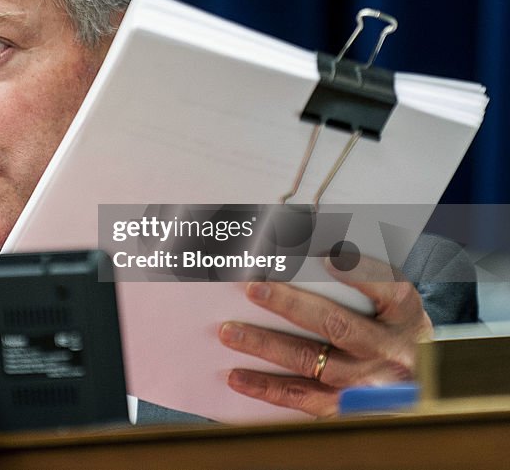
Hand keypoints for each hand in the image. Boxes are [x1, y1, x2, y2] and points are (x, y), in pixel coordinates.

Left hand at [217, 255, 432, 416]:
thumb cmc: (395, 332)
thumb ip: (363, 277)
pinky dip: (266, 388)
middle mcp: (390, 350)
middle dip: (290, 304)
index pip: (389, 288)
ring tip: (229, 332)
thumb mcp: (395, 304)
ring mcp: (368, 383)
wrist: (423, 387)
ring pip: (311, 360)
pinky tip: (236, 376)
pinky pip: (301, 398)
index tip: (326, 256)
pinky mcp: (346, 407)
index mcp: (406, 316)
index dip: (359, 271)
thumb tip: (311, 245)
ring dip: (265, 345)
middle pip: (336, 324)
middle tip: (252, 288)